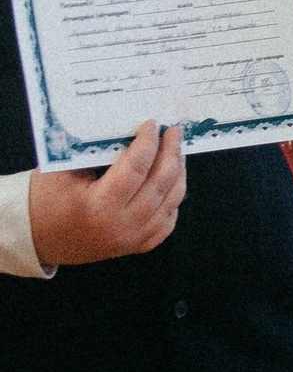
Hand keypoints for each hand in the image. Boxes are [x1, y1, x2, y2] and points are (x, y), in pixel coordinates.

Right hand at [28, 123, 185, 268]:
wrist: (35, 237)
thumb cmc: (44, 200)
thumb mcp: (62, 171)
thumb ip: (95, 152)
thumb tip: (129, 129)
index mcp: (99, 205)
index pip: (136, 168)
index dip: (148, 143)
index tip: (153, 124)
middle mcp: (120, 226)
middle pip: (159, 185)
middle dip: (171, 154)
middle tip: (175, 132)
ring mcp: (130, 239)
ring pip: (169, 204)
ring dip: (178, 175)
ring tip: (177, 153)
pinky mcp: (133, 247)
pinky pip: (165, 225)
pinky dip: (173, 202)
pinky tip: (173, 184)